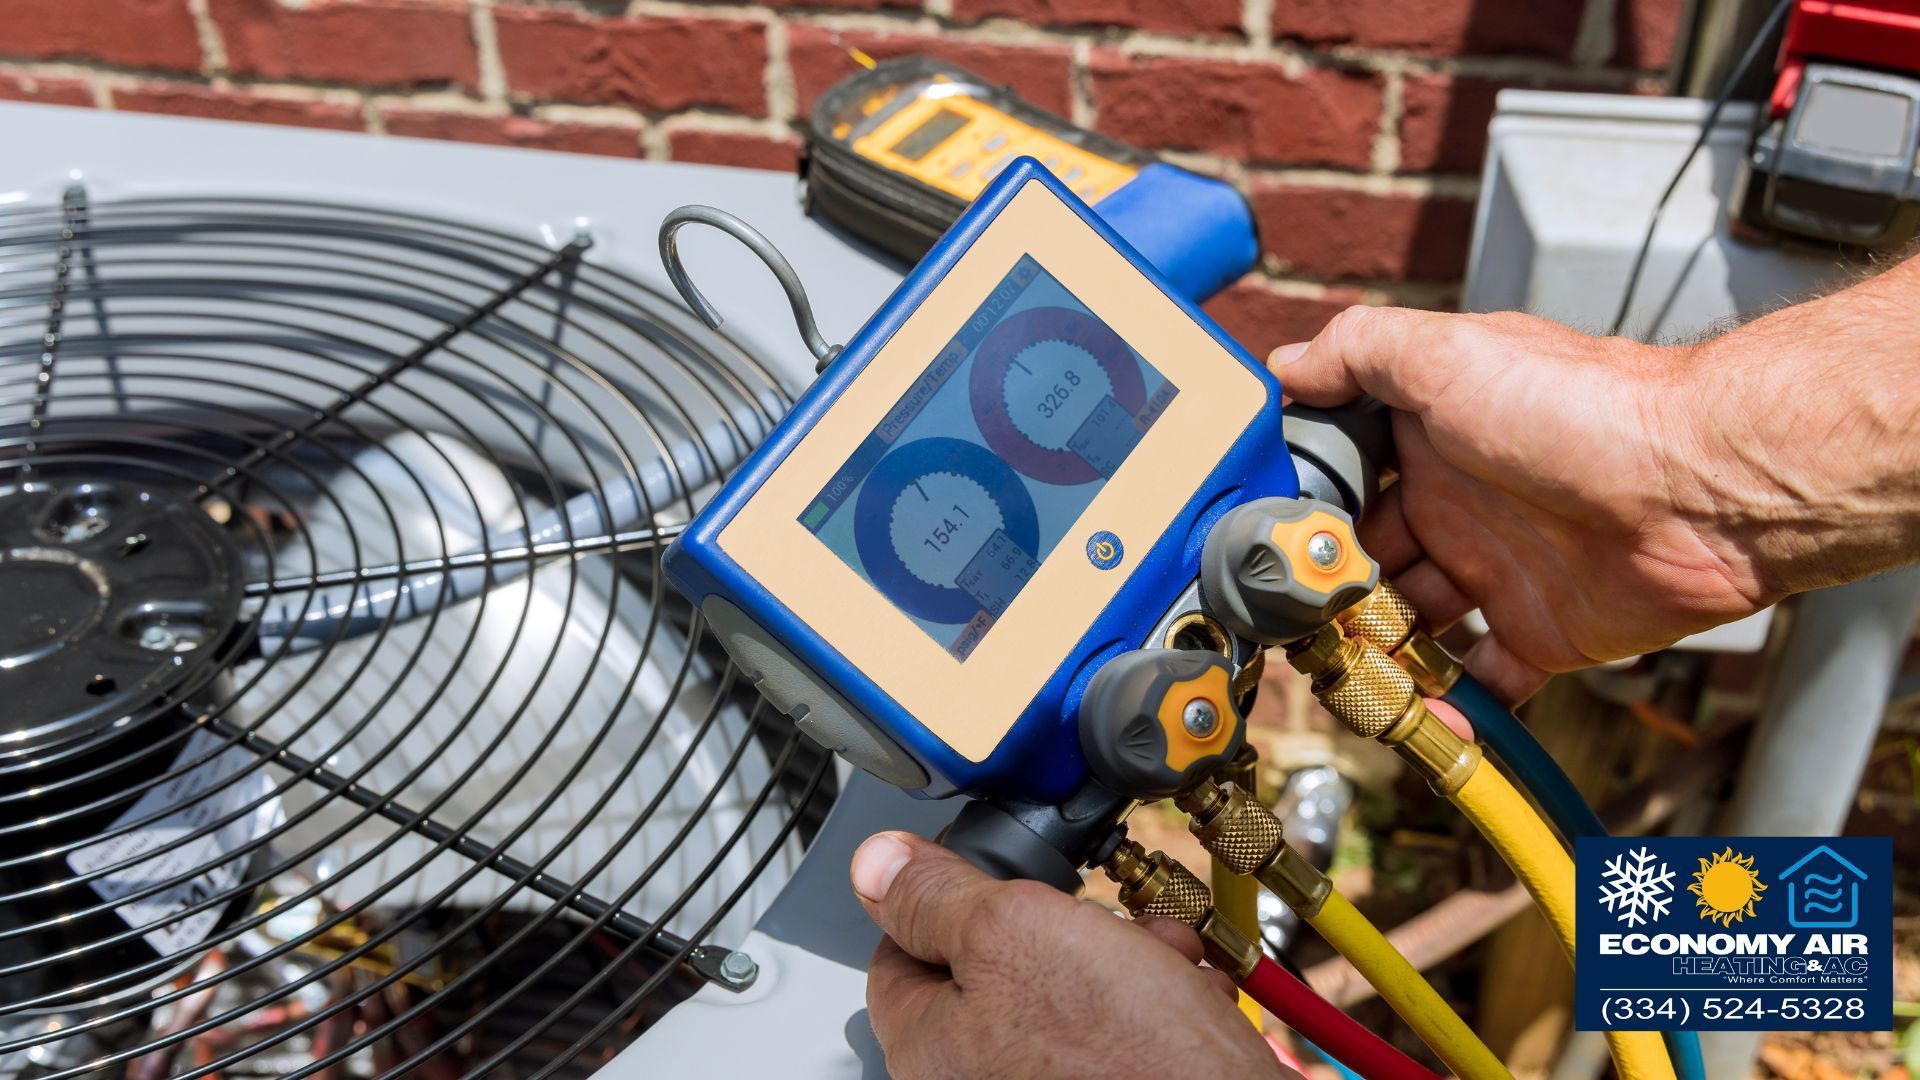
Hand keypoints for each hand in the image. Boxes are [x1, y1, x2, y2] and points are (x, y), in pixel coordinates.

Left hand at [850, 831, 1290, 1079]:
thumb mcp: (1012, 931)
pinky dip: (1155, 1006)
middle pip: (997, 965)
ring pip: (1070, 991)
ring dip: (1124, 959)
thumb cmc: (1127, 1057)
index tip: (995, 876)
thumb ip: (936, 895)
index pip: (902, 950)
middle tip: (1098, 922)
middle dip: (1064, 926)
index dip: (952, 898)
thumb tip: (874, 866)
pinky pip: (1119, 1031)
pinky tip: (1183, 1001)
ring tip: (1159, 961)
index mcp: (929, 1052)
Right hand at [1274, 307, 1774, 701]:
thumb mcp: (1445, 353)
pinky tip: (1418, 714)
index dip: (1306, 512)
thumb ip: (1358, 350)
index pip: (1346, 480)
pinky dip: (1452, 705)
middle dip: (1329, 593)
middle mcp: (1460, 506)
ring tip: (1339, 673)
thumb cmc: (1582, 407)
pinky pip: (1486, 679)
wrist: (1698, 485)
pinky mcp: (1542, 632)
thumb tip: (1285, 366)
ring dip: (1375, 652)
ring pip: (1413, 626)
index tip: (1269, 545)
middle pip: (1369, 562)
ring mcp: (1499, 572)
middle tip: (1296, 622)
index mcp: (1431, 441)